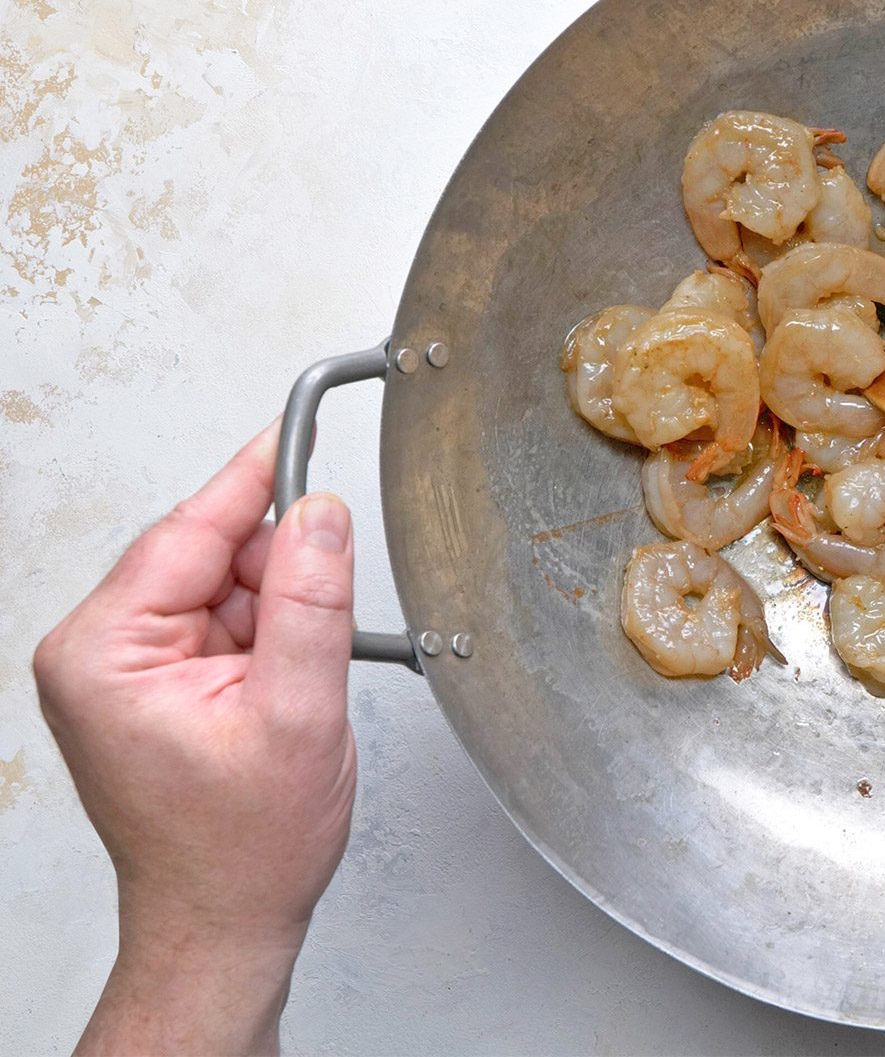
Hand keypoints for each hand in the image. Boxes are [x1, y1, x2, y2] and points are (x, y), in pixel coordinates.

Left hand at [34, 422, 357, 1054]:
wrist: (225, 921)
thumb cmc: (239, 849)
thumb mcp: (296, 713)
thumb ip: (310, 603)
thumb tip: (320, 515)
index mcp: (104, 652)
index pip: (188, 532)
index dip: (254, 481)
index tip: (296, 431)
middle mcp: (98, 653)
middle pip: (209, 557)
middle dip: (278, 580)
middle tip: (317, 634)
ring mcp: (122, 669)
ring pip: (225, 590)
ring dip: (277, 619)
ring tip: (294, 688)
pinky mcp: (153, 684)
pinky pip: (225, 625)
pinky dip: (270, 642)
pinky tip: (284, 687)